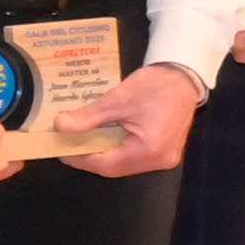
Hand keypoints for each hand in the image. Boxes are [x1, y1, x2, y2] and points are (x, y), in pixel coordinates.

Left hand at [62, 61, 201, 176]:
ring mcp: (164, 158)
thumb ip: (88, 117)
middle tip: (67, 145)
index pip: (107, 164)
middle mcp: (159, 160)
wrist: (183, 76)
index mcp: (150, 149)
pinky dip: (116, 149)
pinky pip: (134, 156)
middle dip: (90, 156)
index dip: (81, 158)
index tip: (61, 150)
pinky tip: (102, 138)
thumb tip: (60, 126)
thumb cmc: (154, 85)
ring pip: (124, 163)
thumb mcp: (117, 99)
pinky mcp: (164, 151)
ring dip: (103, 153)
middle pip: (116, 167)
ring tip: (81, 140)